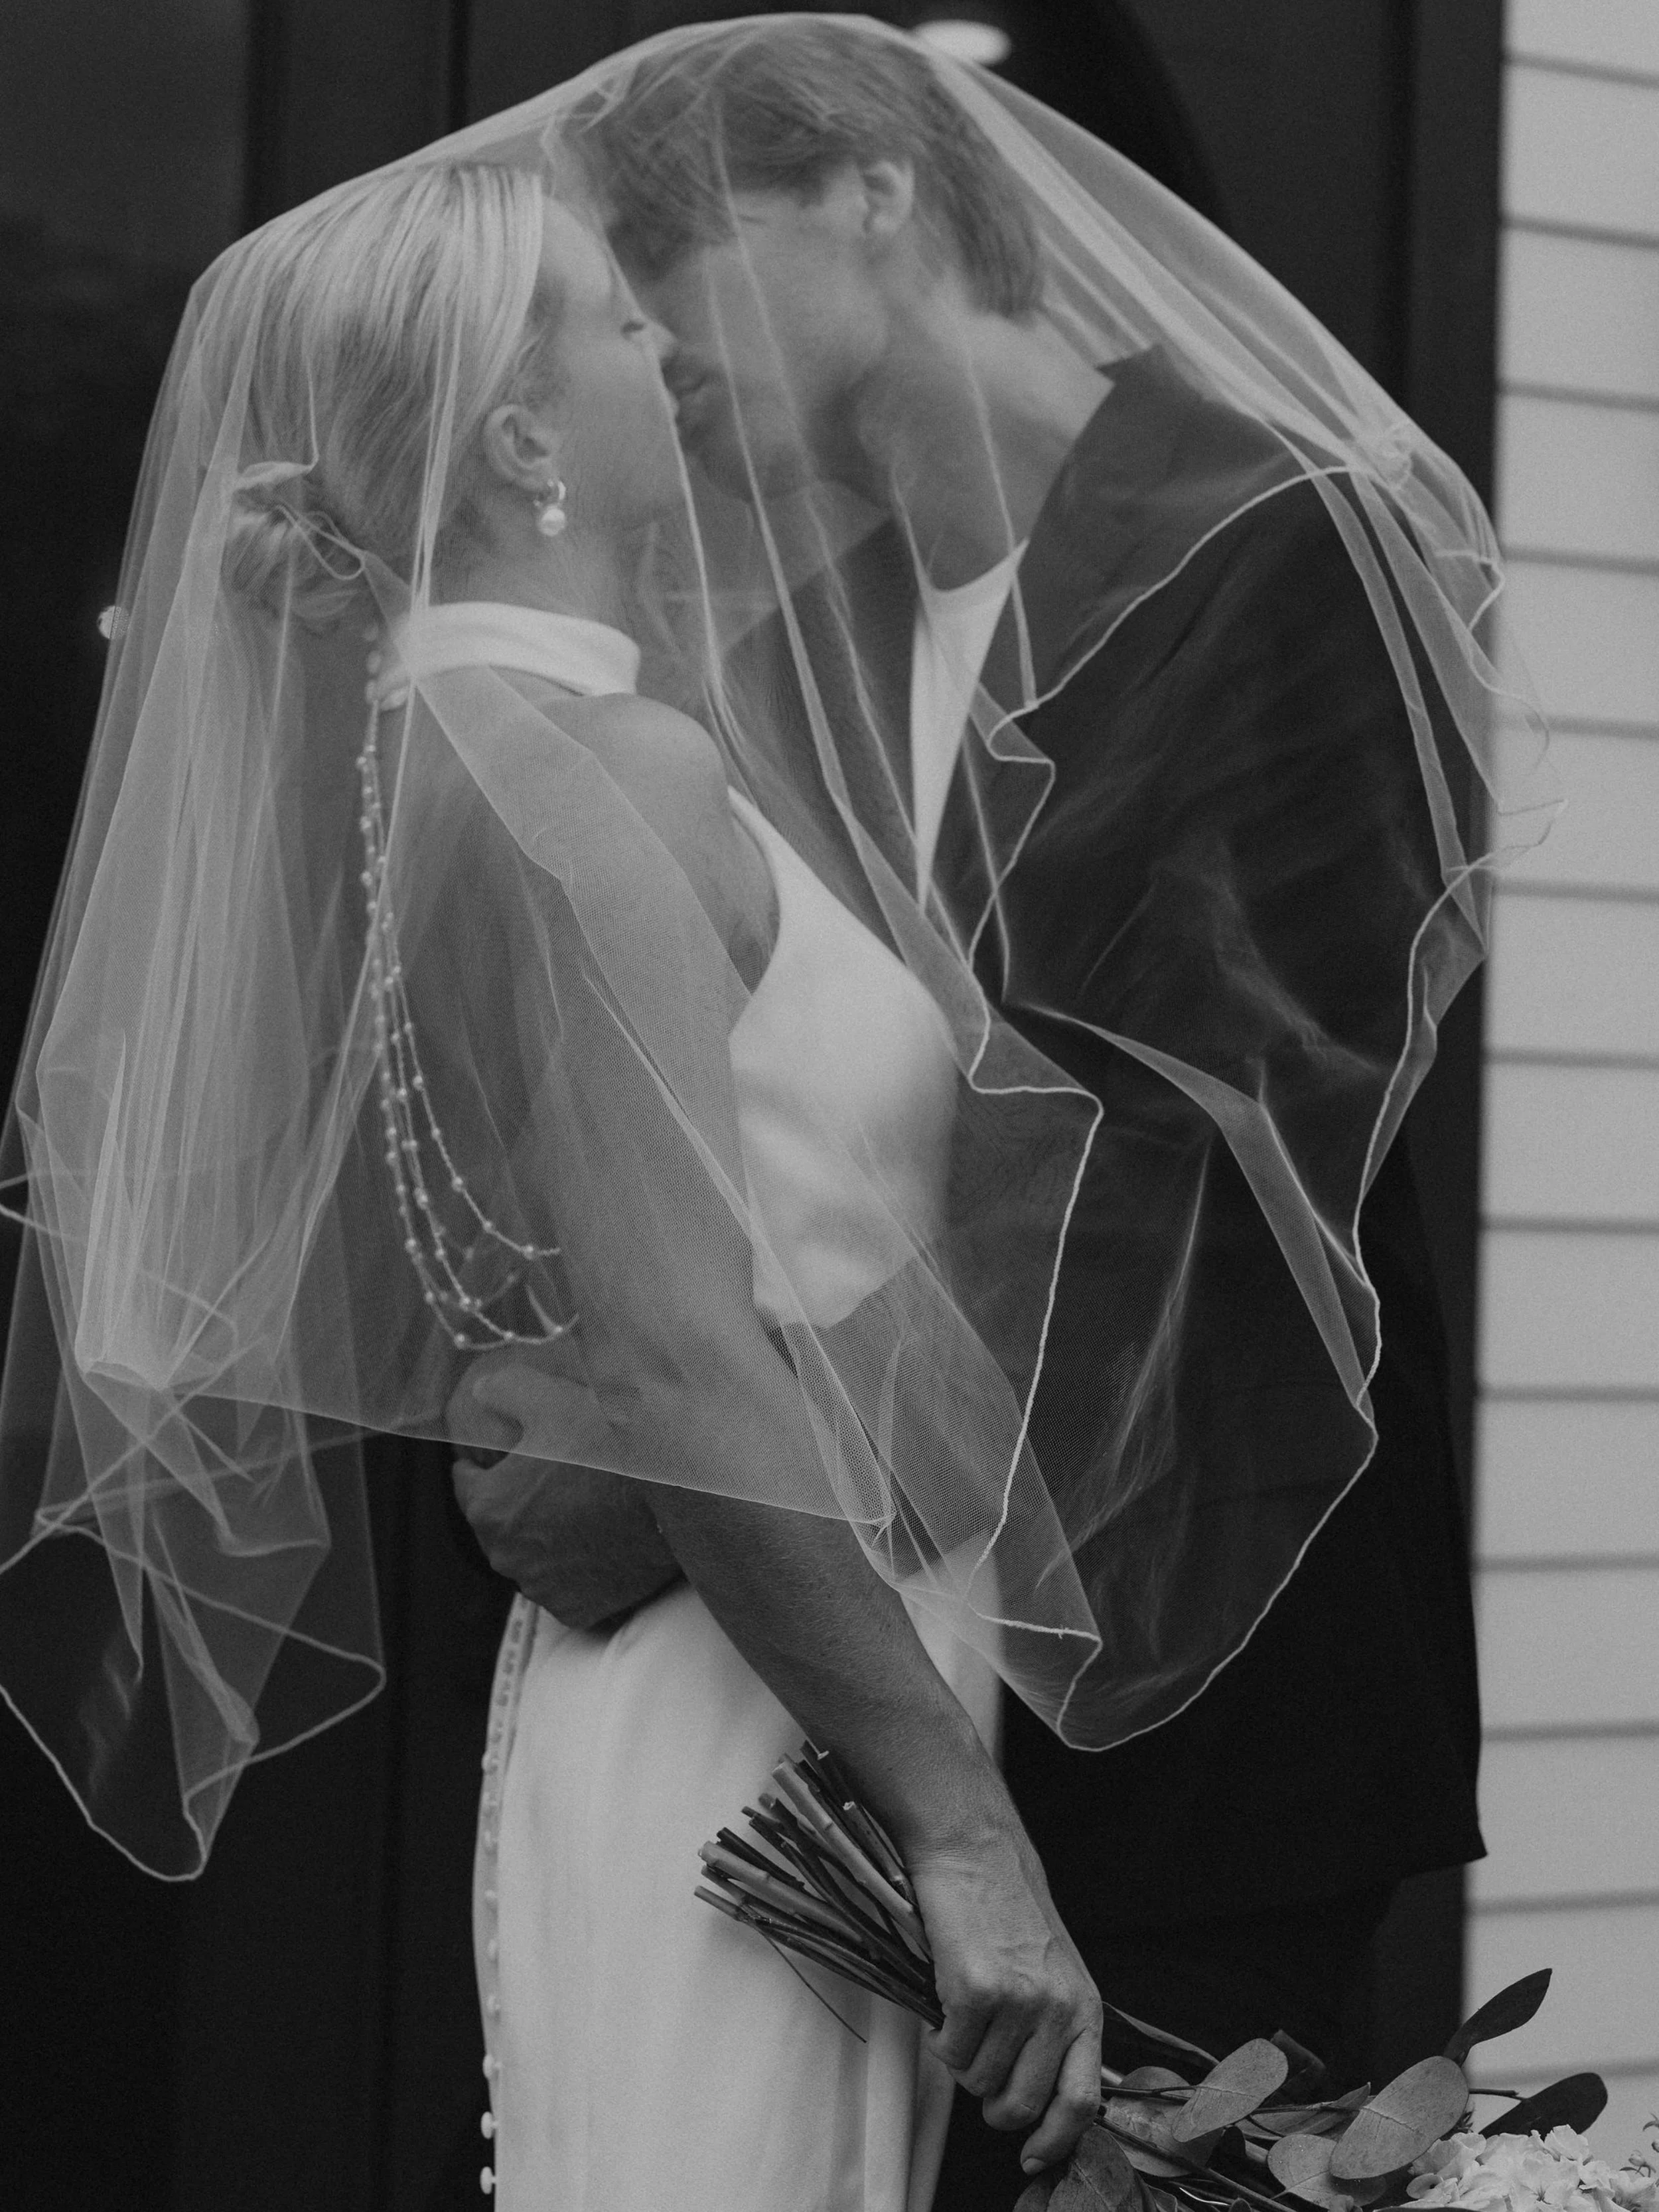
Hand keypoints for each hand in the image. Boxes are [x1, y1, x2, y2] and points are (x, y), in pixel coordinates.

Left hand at [448, 1357, 680, 1629]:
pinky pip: (566, 1586)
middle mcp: (507, 1557)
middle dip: (516, 1501)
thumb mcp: (550, 1399)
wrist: (675, 1496)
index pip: (466, 1484)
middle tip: (549, 1476)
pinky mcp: (580, 1609)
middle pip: (500, 1523)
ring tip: (578, 1507)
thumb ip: (503, 1391)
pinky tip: (596, 1540)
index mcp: (490, 1509)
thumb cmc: (609, 1447)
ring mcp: (544, 1589)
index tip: (495, 1456)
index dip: (480, 1464)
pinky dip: (575, 1568)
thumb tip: (482, 1392)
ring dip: (546, 1537)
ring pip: (533, 1557)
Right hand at [909, 1820, 1101, 2174]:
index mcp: (1084, 2007)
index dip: (1056, 2140)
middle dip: (993, 2105)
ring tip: (962, 2020)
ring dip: (964, 2064)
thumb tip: (1035, 2098)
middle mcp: (1057, 2009)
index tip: (1033, 2157)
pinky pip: (950, 2052)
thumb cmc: (1008, 1907)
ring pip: (980, 2082)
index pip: (1082, 2101)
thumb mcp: (1054, 1970)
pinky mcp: (976, 1990)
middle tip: (979, 2073)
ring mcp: (1018, 2001)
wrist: (973, 1848)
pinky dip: (940, 2039)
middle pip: (1024, 2104)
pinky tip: (945, 2004)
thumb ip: (1054, 2028)